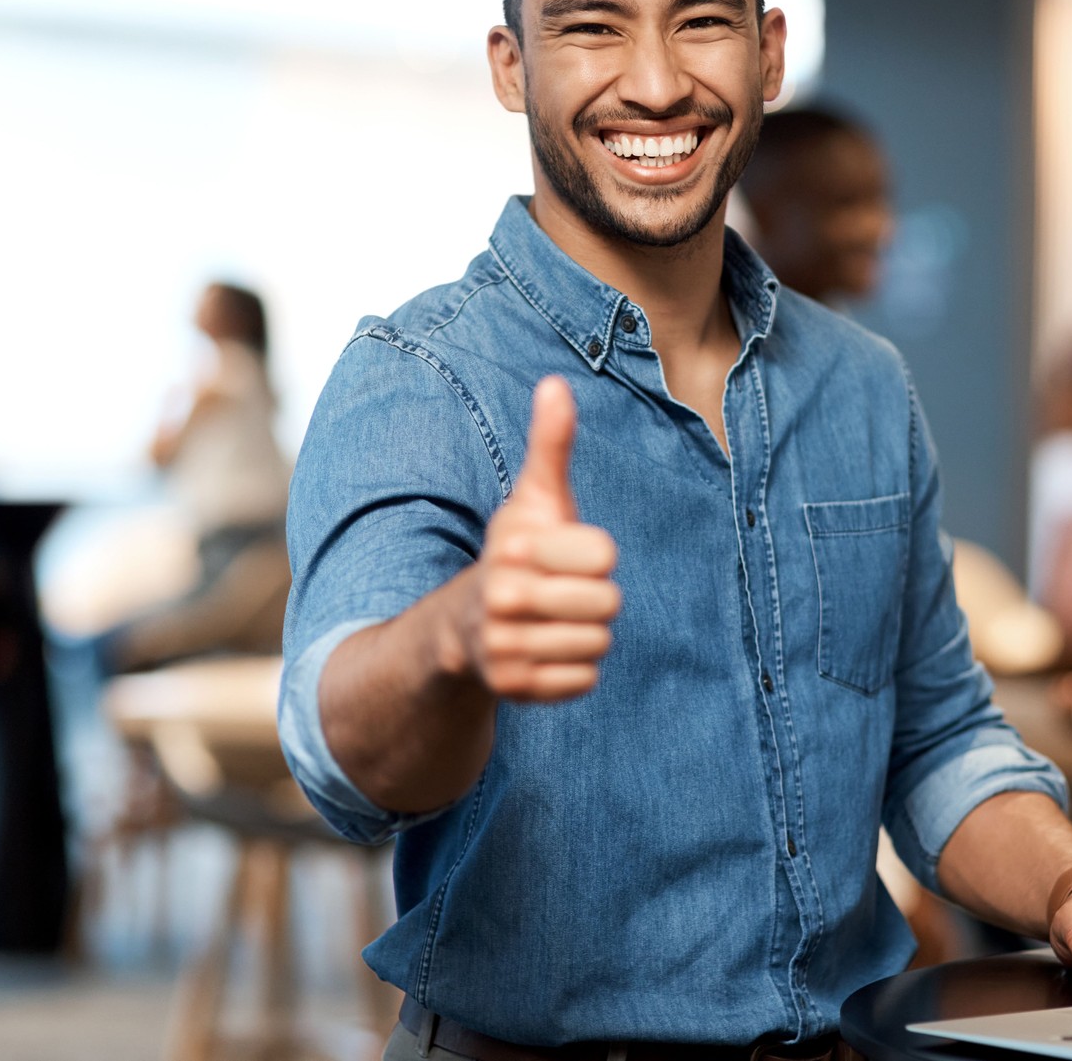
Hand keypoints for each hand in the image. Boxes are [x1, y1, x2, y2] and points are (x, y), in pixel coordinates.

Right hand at [455, 377, 619, 701]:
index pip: (605, 556)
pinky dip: (575, 670)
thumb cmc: (518, 553)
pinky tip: (547, 651)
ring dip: (587, 634)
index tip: (567, 556)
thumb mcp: (534, 499)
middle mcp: (502, 598)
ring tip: (554, 622)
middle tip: (563, 593)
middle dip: (595, 599)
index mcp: (514, 547)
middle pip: (607, 604)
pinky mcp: (512, 689)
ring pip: (598, 645)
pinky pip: (584, 681)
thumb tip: (556, 383)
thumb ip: (551, 444)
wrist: (463, 625)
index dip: (596, 556)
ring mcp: (503, 647)